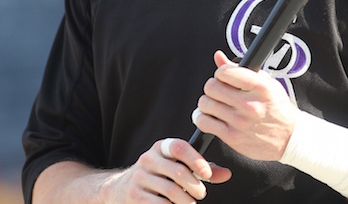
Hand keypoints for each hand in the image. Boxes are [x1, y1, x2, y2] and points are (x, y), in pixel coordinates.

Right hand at [103, 138, 230, 202]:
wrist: (121, 190)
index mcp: (161, 148)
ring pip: (171, 191)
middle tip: (201, 194)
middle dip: (195, 186)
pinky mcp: (135, 195)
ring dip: (186, 202)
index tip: (207, 175)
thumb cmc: (158, 177)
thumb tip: (226, 174)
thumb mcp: (175, 167)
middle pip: (178, 172)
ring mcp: (140, 177)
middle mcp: (148, 159)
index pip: (179, 147)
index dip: (196, 160)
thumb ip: (200, 169)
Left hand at [193, 50, 298, 160]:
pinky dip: (202, 118)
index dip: (221, 73)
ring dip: (207, 103)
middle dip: (213, 87)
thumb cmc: (276, 107)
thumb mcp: (265, 83)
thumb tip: (218, 56)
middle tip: (219, 92)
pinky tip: (211, 117)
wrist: (289, 137)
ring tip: (216, 105)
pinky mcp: (233, 137)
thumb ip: (239, 69)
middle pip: (211, 87)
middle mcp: (249, 104)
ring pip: (205, 104)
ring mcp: (240, 122)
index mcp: (260, 87)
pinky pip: (204, 123)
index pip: (225, 72)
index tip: (224, 77)